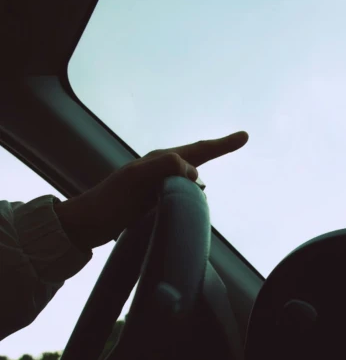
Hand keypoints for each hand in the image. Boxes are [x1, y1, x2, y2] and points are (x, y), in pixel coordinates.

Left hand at [55, 131, 248, 249]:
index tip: (245, 136)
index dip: (222, 144)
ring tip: (221, 157)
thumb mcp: (136, 180)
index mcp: (159, 161)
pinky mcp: (152, 201)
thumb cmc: (109, 203)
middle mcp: (159, 169)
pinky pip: (181, 191)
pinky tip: (196, 196)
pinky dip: (193, 190)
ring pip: (189, 175)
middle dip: (217, 149)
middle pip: (196, 156)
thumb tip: (196, 171)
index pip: (197, 150)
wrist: (86, 223)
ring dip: (205, 167)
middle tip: (240, 140)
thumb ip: (166, 168)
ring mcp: (156, 185)